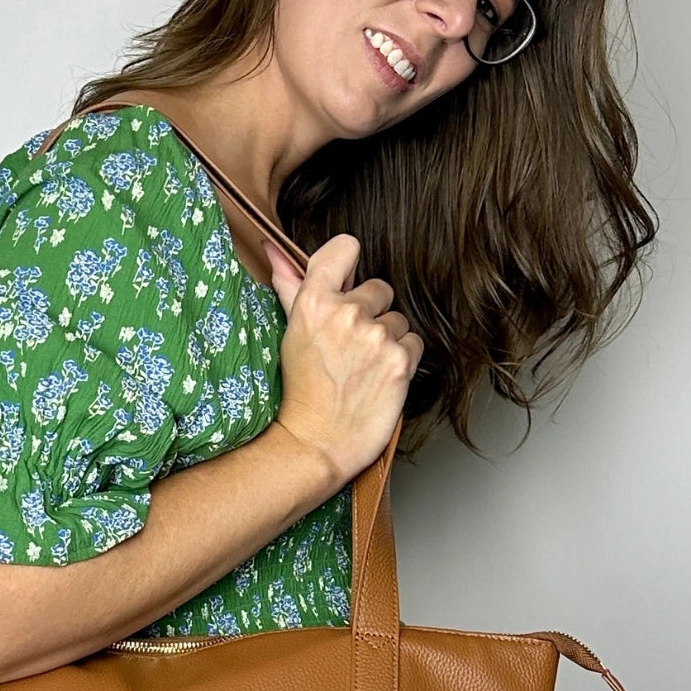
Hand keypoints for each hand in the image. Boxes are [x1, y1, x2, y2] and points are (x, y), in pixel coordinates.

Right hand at [263, 232, 420, 487]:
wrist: (316, 443)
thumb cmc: (301, 390)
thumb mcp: (291, 332)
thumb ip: (289, 285)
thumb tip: (276, 249)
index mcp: (314, 301)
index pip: (345, 248)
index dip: (349, 264)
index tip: (346, 286)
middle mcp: (346, 314)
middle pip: (379, 289)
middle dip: (370, 314)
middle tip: (350, 349)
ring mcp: (375, 337)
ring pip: (398, 320)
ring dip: (387, 341)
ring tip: (364, 369)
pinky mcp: (399, 361)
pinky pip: (413, 344)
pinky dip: (402, 361)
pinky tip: (379, 379)